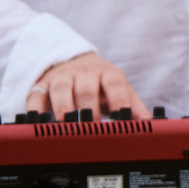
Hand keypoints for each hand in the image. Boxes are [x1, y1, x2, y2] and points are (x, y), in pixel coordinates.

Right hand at [27, 52, 146, 119]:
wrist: (73, 61)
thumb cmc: (100, 82)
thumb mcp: (121, 90)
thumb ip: (135, 107)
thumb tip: (153, 125)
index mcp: (108, 74)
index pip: (115, 84)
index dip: (119, 100)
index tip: (122, 118)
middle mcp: (85, 74)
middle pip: (87, 88)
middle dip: (89, 108)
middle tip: (91, 126)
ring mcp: (62, 77)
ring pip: (61, 89)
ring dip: (63, 107)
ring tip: (66, 124)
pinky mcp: (42, 84)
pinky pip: (36, 94)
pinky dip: (36, 108)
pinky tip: (39, 120)